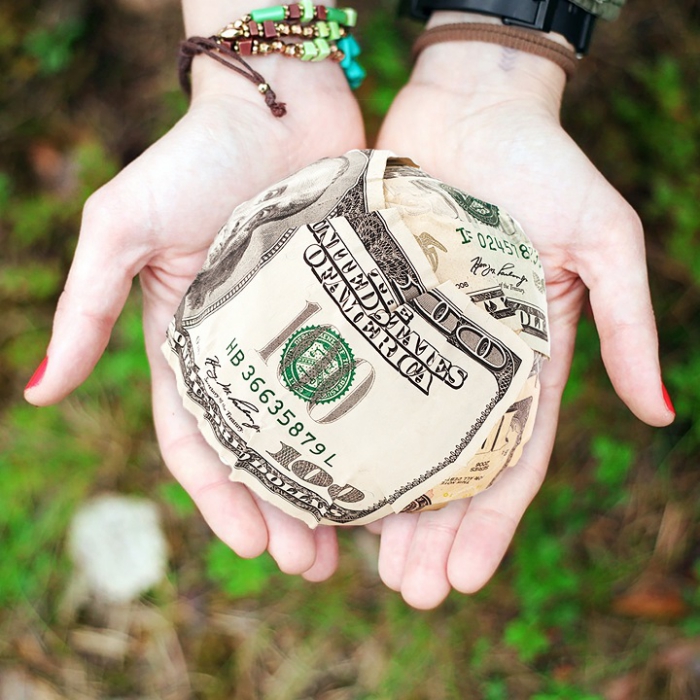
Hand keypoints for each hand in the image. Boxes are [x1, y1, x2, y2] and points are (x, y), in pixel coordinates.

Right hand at [24, 56, 364, 580]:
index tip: (254, 546)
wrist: (279, 100)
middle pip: (263, 451)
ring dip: (329, 487)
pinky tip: (395, 466)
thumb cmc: (196, 158)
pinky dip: (370, 429)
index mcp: (190, 344)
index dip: (221, 500)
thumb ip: (85, 309)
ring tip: (359, 541)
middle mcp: (246, 349)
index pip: (200, 442)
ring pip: (316, 429)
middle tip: (314, 565)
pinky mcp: (350, 312)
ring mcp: (301, 334)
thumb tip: (41, 393)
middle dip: (281, 513)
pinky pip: (361, 383)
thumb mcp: (124, 229)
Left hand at [371, 36, 674, 608]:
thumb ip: (628, 323)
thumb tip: (661, 412)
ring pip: (395, 439)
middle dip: (431, 533)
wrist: (470, 105)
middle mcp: (466, 361)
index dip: (490, 524)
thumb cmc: (542, 164)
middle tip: (405, 590)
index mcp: (524, 358)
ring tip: (357, 562)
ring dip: (382, 502)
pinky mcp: (369, 310)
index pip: (509, 461)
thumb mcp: (603, 241)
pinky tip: (318, 474)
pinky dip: (342, 431)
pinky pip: (353, 381)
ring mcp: (414, 341)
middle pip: (448, 468)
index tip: (463, 579)